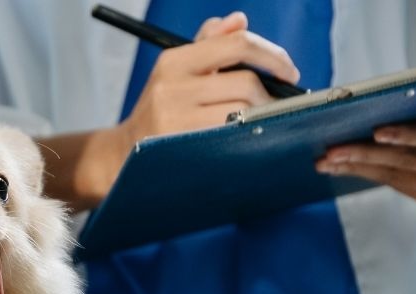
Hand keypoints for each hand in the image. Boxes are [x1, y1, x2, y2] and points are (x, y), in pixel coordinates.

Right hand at [115, 12, 300, 147]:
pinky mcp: (180, 147)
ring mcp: (174, 119)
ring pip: (243, 113)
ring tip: (261, 122)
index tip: (289, 71)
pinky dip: (247, 136)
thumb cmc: (163, 108)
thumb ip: (210, 43)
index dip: (272, 56)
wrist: (126, 153)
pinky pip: (232, 138)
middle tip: (278, 104)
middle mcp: (171, 87)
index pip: (236, 44)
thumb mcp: (179, 70)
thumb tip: (239, 19)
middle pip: (246, 82)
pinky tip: (248, 137)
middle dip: (271, 94)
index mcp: (174, 60)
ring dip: (262, 118)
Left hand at [316, 101, 415, 207]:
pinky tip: (347, 169)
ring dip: (359, 170)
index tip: (376, 132)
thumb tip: (397, 98)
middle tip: (331, 151)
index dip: (407, 135)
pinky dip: (371, 176)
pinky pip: (400, 187)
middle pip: (409, 162)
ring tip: (327, 162)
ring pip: (399, 178)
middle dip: (366, 157)